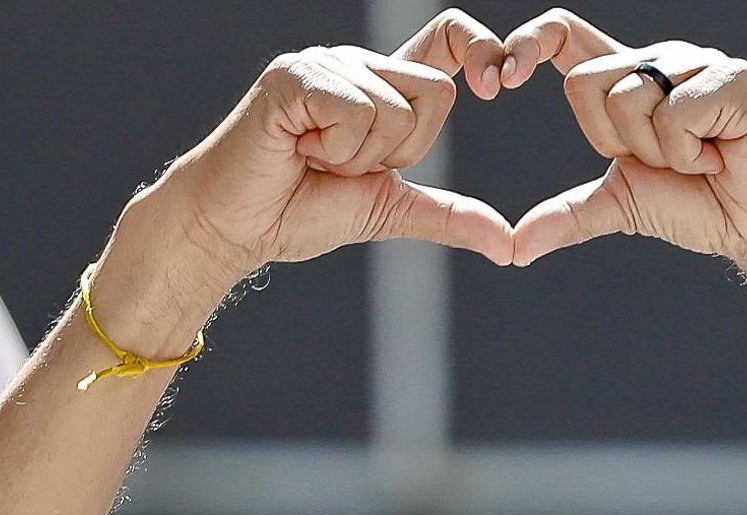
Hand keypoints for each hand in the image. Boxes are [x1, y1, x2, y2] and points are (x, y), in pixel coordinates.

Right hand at [116, 13, 519, 328]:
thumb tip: (508, 244)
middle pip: (437, 91)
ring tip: (316, 157)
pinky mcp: (294, 76)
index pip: (447, 38)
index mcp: (382, 86)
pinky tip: (299, 149)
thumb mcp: (391, 210)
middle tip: (348, 163)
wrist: (238, 226)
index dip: (481, 48)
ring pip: (397, 110)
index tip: (498, 84)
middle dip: (405, 149)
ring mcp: (323, 64)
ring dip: (362, 157)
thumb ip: (448, 216)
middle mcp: (355, 64)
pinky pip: (356, 113)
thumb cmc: (302, 209)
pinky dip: (336, 150)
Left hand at [506, 13, 746, 269]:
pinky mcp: (731, 79)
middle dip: (614, 142)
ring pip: (629, 98)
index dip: (527, 43)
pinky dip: (690, 153)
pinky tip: (720, 156)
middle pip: (585, 83)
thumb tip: (515, 248)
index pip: (562, 32)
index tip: (501, 80)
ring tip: (698, 159)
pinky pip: (674, 114)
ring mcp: (697, 63)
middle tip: (664, 161)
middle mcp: (660, 59)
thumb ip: (569, 214)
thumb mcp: (622, 204)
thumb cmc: (702, 206)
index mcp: (628, 76)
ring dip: (658, 152)